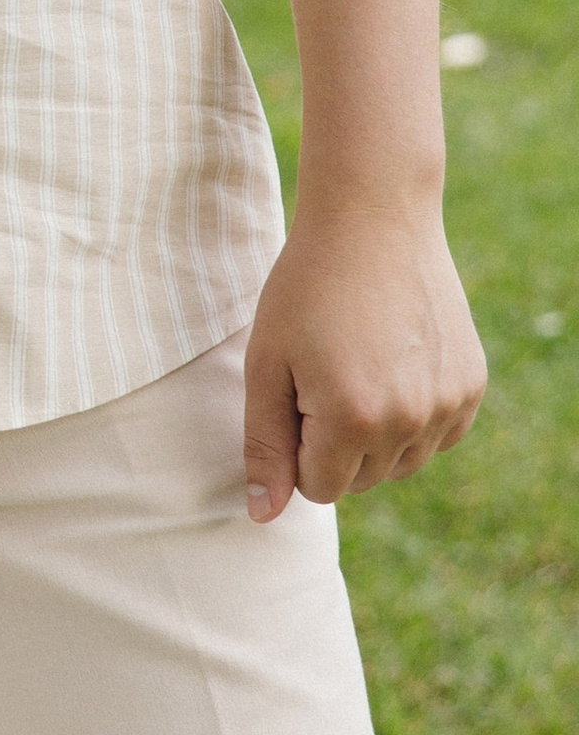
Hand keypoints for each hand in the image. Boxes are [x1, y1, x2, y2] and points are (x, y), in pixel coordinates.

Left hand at [241, 207, 486, 518]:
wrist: (374, 218)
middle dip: (333, 442)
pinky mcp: (471, 385)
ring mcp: (447, 404)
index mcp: (352, 420)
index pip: (318, 488)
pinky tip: (393, 361)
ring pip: (401, 463)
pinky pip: (436, 435)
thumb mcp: (267, 364)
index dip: (297, 445)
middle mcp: (409, 421)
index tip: (295, 391)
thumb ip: (264, 445)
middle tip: (325, 370)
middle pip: (361, 481)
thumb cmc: (306, 287)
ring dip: (375, 434)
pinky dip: (413, 415)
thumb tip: (264, 516)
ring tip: (358, 363)